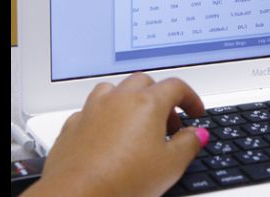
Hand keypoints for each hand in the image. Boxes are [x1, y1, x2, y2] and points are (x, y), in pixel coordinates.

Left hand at [24, 73, 208, 196]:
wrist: (77, 195)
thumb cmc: (123, 180)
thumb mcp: (171, 165)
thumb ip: (189, 143)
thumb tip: (197, 134)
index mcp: (147, 103)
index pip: (176, 87)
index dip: (190, 98)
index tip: (195, 112)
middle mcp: (119, 99)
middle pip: (145, 83)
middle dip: (160, 98)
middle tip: (169, 124)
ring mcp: (93, 110)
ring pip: (114, 90)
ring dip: (129, 100)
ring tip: (137, 124)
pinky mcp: (73, 126)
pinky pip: (92, 110)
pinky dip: (104, 117)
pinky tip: (108, 137)